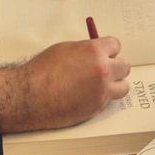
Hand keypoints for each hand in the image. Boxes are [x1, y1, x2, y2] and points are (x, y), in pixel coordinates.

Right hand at [14, 38, 130, 129]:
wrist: (30, 95)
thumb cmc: (41, 72)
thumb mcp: (65, 49)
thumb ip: (84, 50)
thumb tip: (94, 53)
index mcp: (94, 51)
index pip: (116, 45)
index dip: (109, 50)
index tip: (105, 53)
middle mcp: (103, 71)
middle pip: (124, 66)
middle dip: (115, 66)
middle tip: (106, 68)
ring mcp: (101, 91)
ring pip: (123, 87)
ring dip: (114, 84)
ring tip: (102, 84)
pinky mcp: (97, 108)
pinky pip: (108, 101)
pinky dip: (101, 98)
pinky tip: (88, 96)